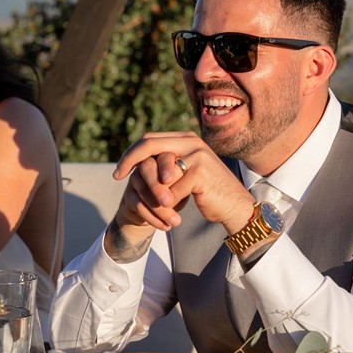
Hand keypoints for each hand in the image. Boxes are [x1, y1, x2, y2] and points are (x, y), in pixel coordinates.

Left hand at [113, 132, 255, 236]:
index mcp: (186, 138)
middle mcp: (191, 142)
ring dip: (154, 193)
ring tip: (159, 206)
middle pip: (149, 146)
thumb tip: (139, 160)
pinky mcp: (200, 173)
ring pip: (158, 174)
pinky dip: (169, 204)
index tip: (119, 170)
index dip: (131, 153)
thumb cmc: (207, 191)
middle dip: (129, 161)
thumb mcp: (185, 172)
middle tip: (117, 176)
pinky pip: (171, 191)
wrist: (234, 205)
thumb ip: (168, 163)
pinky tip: (173, 213)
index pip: (149, 139)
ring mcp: (197, 155)